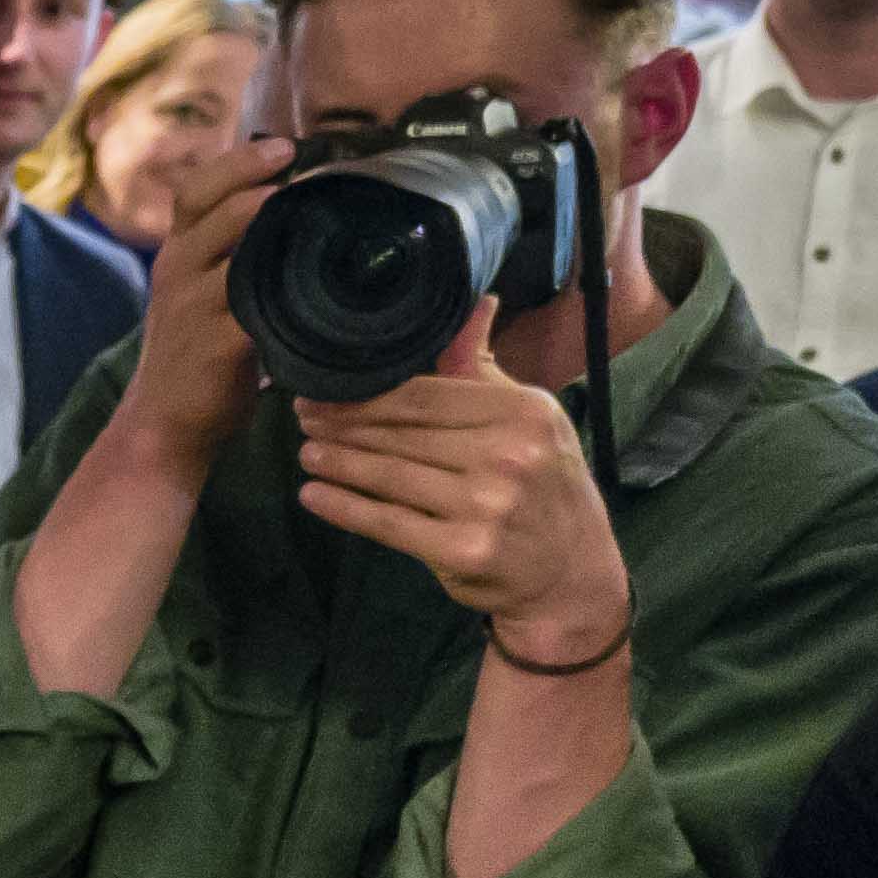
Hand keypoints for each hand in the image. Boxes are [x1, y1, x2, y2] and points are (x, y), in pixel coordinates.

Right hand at [107, 137, 284, 469]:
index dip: (237, 163)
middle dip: (253, 174)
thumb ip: (229, 257)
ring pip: (230, 246)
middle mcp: (177, 270)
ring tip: (306, 203)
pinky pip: (253, 304)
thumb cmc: (195, 355)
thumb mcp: (198, 294)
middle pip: (209, 204)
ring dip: (267, 219)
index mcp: (176, 255)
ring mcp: (194, 306)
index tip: (283, 146)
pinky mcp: (217, 343)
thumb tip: (290, 214)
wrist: (164, 423)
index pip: (196, 190)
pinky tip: (317, 275)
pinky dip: (285, 285)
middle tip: (299, 160)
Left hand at [292, 312, 628, 663]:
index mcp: (522, 412)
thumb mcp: (531, 421)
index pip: (427, 395)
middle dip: (345, 425)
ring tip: (306, 452)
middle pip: (404, 433)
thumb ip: (485, 371)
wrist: (572, 573)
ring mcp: (486, 506)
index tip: (327, 390)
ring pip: (391, 475)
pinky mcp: (463, 551)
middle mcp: (507, 455)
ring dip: (339, 461)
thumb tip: (477, 303)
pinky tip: (315, 494)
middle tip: (304, 418)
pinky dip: (345, 508)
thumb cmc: (544, 488)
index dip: (369, 394)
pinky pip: (389, 523)